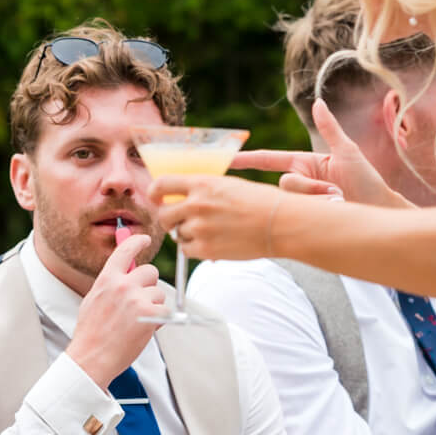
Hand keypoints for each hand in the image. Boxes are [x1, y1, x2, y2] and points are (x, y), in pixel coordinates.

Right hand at [63, 233, 163, 386]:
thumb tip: (124, 271)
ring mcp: (137, 299)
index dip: (137, 241)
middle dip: (149, 285)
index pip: (125, 250)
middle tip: (140, 301)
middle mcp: (122, 285)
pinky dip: (159, 320)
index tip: (144, 239)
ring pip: (159, 292)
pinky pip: (165, 310)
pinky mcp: (150, 314)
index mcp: (106, 279)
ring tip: (137, 321)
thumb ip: (110, 284)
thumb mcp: (93, 300)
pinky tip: (144, 329)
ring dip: (154, 305)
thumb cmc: (91, 333)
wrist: (92, 357)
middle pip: (150, 271)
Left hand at [153, 175, 289, 263]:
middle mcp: (196, 205)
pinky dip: (195, 249)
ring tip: (210, 231)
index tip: (156, 198)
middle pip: (164, 214)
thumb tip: (182, 197)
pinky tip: (212, 243)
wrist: (280, 223)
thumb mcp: (228, 185)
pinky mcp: (205, 249)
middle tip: (180, 222)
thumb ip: (203, 190)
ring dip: (188, 234)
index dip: (155, 192)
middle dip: (169, 219)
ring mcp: (199, 228)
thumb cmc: (260, 202)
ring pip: (177, 234)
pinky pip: (187, 250)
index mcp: (202, 184)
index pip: (162, 184)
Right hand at [230, 101, 409, 208]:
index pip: (268, 160)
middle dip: (309, 188)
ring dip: (317, 199)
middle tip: (335, 191)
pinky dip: (317, 210)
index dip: (246, 159)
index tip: (226, 160)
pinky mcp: (305, 217)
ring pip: (291, 199)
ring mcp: (301, 201)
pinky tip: (335, 211)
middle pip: (284, 184)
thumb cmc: (367, 180)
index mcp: (303, 164)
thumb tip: (318, 102)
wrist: (379, 210)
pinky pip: (298, 213)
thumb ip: (329, 128)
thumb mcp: (348, 151)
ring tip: (339, 200)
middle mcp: (298, 182)